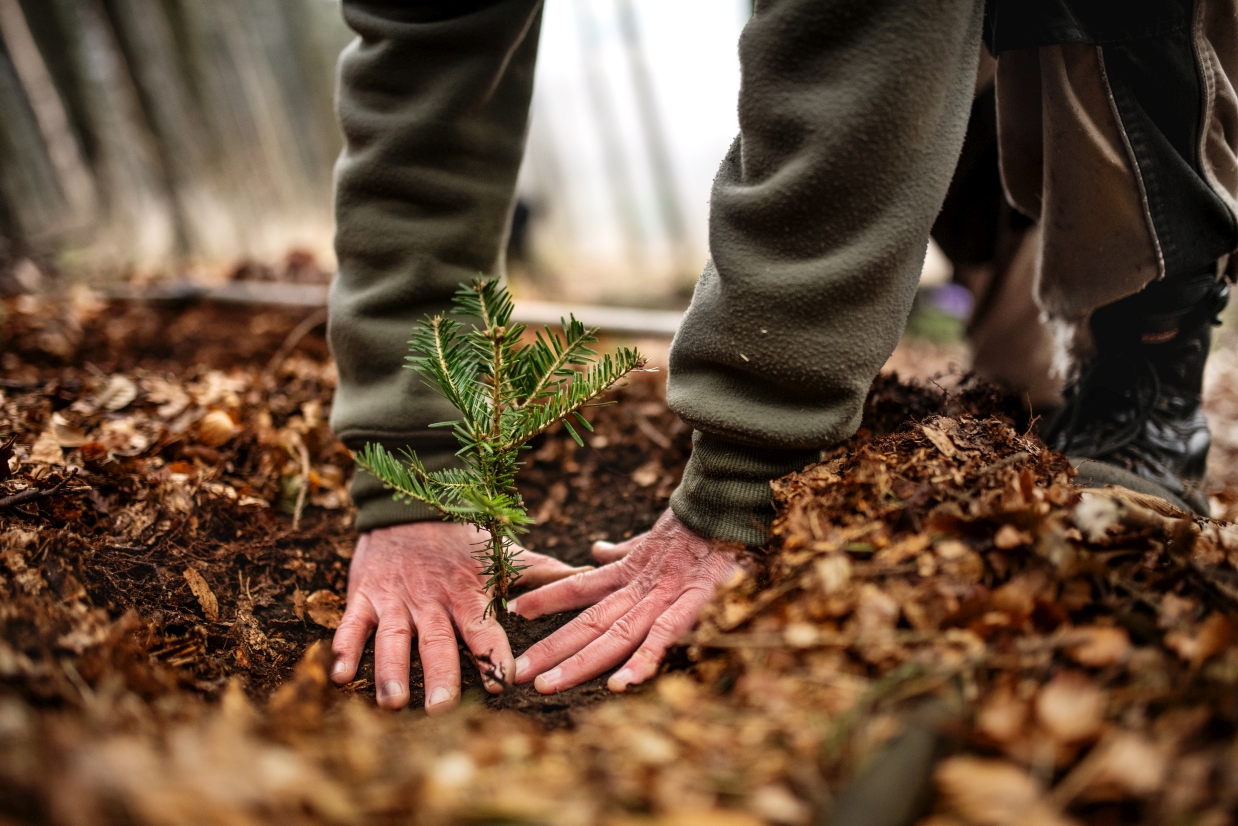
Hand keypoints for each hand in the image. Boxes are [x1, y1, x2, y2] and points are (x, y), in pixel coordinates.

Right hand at [330, 521, 586, 712]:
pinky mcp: (365, 594)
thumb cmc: (463, 539)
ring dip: (391, 671)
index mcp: (468, 593)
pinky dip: (346, 648)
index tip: (504, 683)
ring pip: (392, 638)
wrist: (409, 502)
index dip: (493, 655)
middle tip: (442, 709)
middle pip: (436, 642)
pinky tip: (340, 676)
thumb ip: (541, 572)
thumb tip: (585, 577)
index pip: (484, 630)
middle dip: (440, 674)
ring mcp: (395, 598)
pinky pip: (352, 623)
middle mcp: (431, 600)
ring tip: (394, 703)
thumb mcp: (502, 552)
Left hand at [510, 509, 738, 693]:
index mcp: (630, 572)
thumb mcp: (653, 537)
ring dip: (579, 662)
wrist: (728, 504)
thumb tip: (597, 550)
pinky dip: (642, 661)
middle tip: (516, 673)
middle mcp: (639, 588)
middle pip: (587, 622)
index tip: (513, 610)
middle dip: (551, 648)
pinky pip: (664, 637)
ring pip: (614, 635)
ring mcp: (663, 597)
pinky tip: (619, 685)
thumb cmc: (697, 525)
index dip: (546, 598)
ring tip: (546, 684)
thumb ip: (624, 549)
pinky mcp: (693, 603)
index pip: (579, 586)